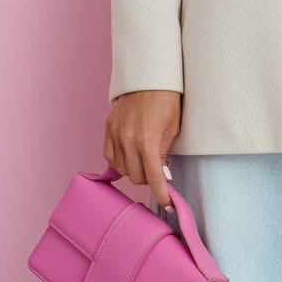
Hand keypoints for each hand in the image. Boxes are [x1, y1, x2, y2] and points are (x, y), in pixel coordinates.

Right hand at [104, 91, 180, 209]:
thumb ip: (165, 154)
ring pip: (121, 169)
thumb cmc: (167, 100)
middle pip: (135, 177)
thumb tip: (162, 175)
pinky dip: (119, 161)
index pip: (154, 178)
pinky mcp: (108, 127)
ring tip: (144, 161)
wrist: (150, 76)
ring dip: (134, 170)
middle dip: (148, 180)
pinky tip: (130, 157)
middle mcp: (128, 139)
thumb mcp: (173, 129)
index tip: (167, 204)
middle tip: (158, 173)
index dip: (161, 194)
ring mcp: (115, 133)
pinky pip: (109, 155)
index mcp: (148, 140)